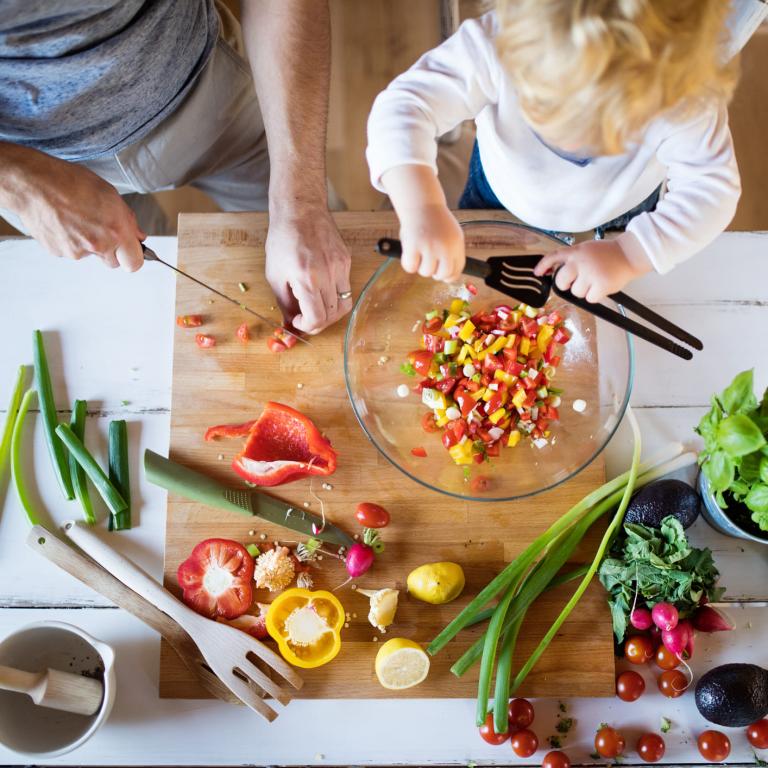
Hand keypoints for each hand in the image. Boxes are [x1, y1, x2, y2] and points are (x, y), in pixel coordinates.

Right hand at [0, 143, 145, 270]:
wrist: (32, 183)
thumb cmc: (70, 182)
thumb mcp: (109, 194)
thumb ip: (127, 220)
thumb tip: (138, 236)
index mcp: (116, 231)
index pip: (134, 263)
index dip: (132, 257)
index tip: (129, 250)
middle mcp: (99, 245)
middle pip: (113, 262)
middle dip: (111, 250)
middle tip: (100, 228)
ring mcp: (77, 251)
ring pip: (91, 255)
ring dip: (88, 243)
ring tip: (77, 218)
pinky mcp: (59, 252)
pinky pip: (71, 251)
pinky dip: (70, 240)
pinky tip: (63, 221)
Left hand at [264, 208, 351, 333]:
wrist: (300, 210)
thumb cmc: (283, 239)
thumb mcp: (275, 275)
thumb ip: (284, 304)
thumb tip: (290, 325)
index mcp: (307, 279)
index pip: (317, 318)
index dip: (307, 327)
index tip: (299, 322)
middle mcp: (328, 274)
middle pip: (332, 315)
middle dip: (318, 323)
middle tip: (306, 319)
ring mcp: (341, 267)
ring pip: (344, 305)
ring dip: (330, 313)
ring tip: (317, 307)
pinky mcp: (346, 261)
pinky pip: (346, 288)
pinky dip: (335, 296)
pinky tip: (322, 289)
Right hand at [398, 203, 464, 281]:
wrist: (422, 204)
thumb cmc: (435, 221)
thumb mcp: (451, 235)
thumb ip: (451, 253)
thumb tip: (448, 277)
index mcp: (456, 245)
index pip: (457, 270)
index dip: (449, 276)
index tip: (443, 276)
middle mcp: (445, 247)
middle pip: (442, 275)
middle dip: (435, 273)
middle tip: (429, 264)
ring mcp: (429, 247)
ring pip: (425, 272)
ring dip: (420, 266)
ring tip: (419, 253)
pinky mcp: (413, 246)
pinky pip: (410, 267)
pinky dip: (408, 264)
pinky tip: (410, 253)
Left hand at [534, 236, 651, 301]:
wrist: (629, 255)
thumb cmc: (607, 254)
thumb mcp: (586, 249)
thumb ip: (571, 258)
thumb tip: (551, 272)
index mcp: (576, 252)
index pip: (553, 257)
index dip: (543, 265)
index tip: (537, 273)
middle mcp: (580, 262)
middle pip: (561, 282)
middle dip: (566, 285)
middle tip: (577, 281)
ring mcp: (591, 274)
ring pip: (576, 293)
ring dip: (583, 290)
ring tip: (595, 280)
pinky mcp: (601, 286)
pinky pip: (589, 299)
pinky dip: (594, 296)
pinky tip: (601, 287)